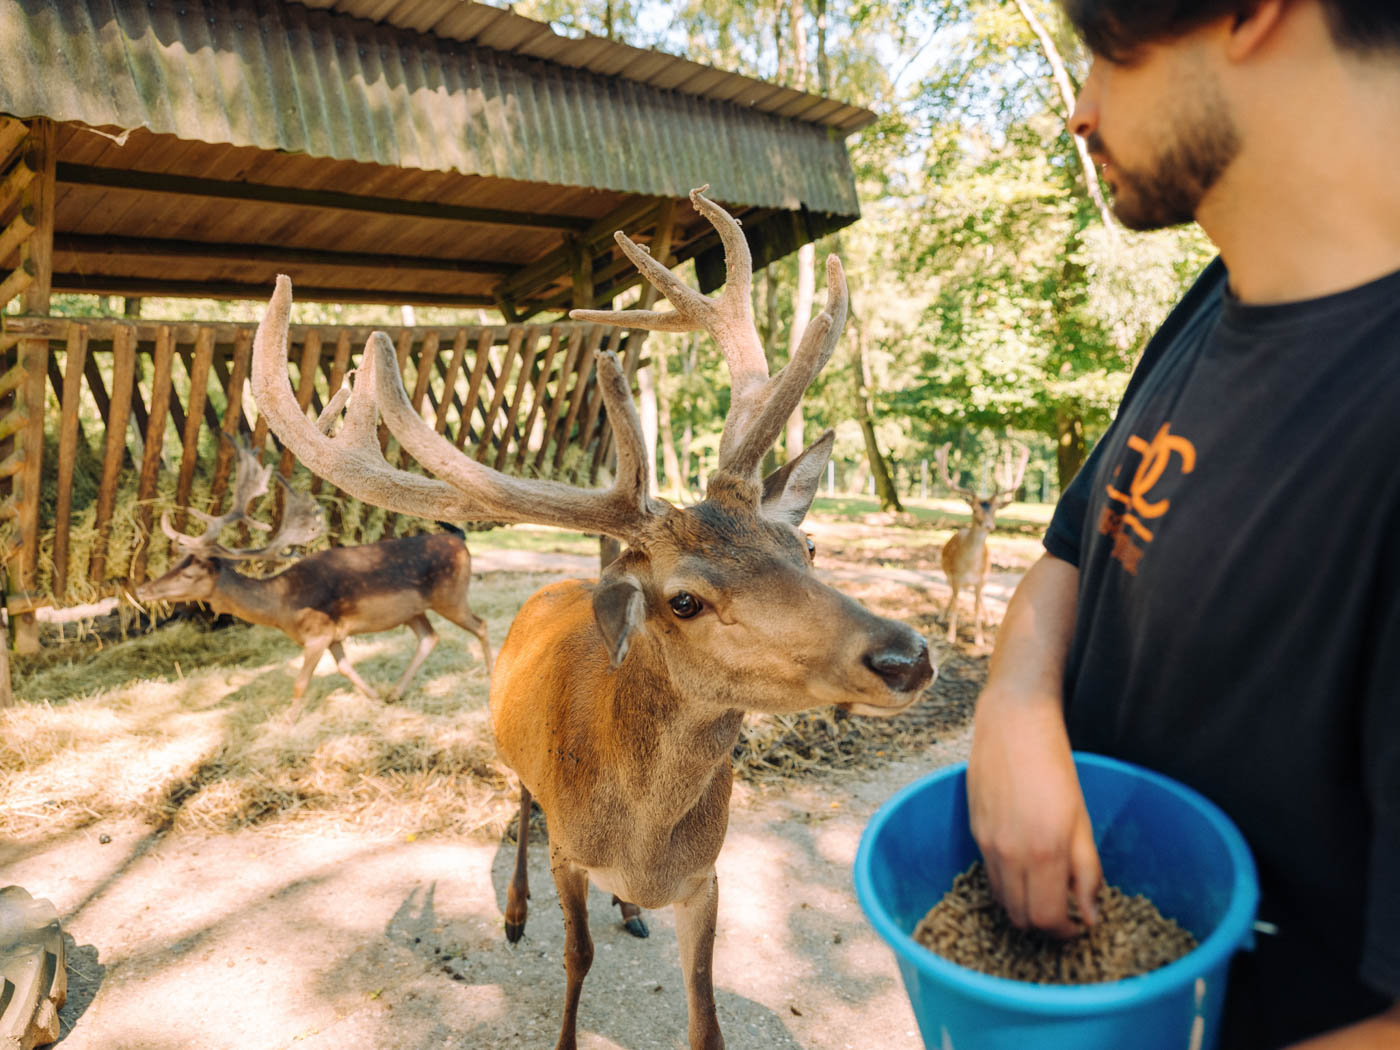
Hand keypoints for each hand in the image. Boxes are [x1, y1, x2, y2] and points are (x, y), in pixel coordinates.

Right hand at [967, 687, 1101, 937]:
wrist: (1013, 723)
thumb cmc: (1055, 764)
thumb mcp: (1082, 819)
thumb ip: (1087, 870)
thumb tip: (1090, 914)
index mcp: (1044, 850)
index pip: (1045, 918)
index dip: (1063, 932)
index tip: (1078, 925)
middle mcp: (1009, 853)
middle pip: (1020, 917)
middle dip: (1044, 926)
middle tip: (1063, 914)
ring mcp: (987, 843)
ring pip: (1002, 900)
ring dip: (1024, 907)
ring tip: (1044, 893)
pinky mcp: (974, 832)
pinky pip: (989, 876)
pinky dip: (1008, 886)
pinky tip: (1025, 869)